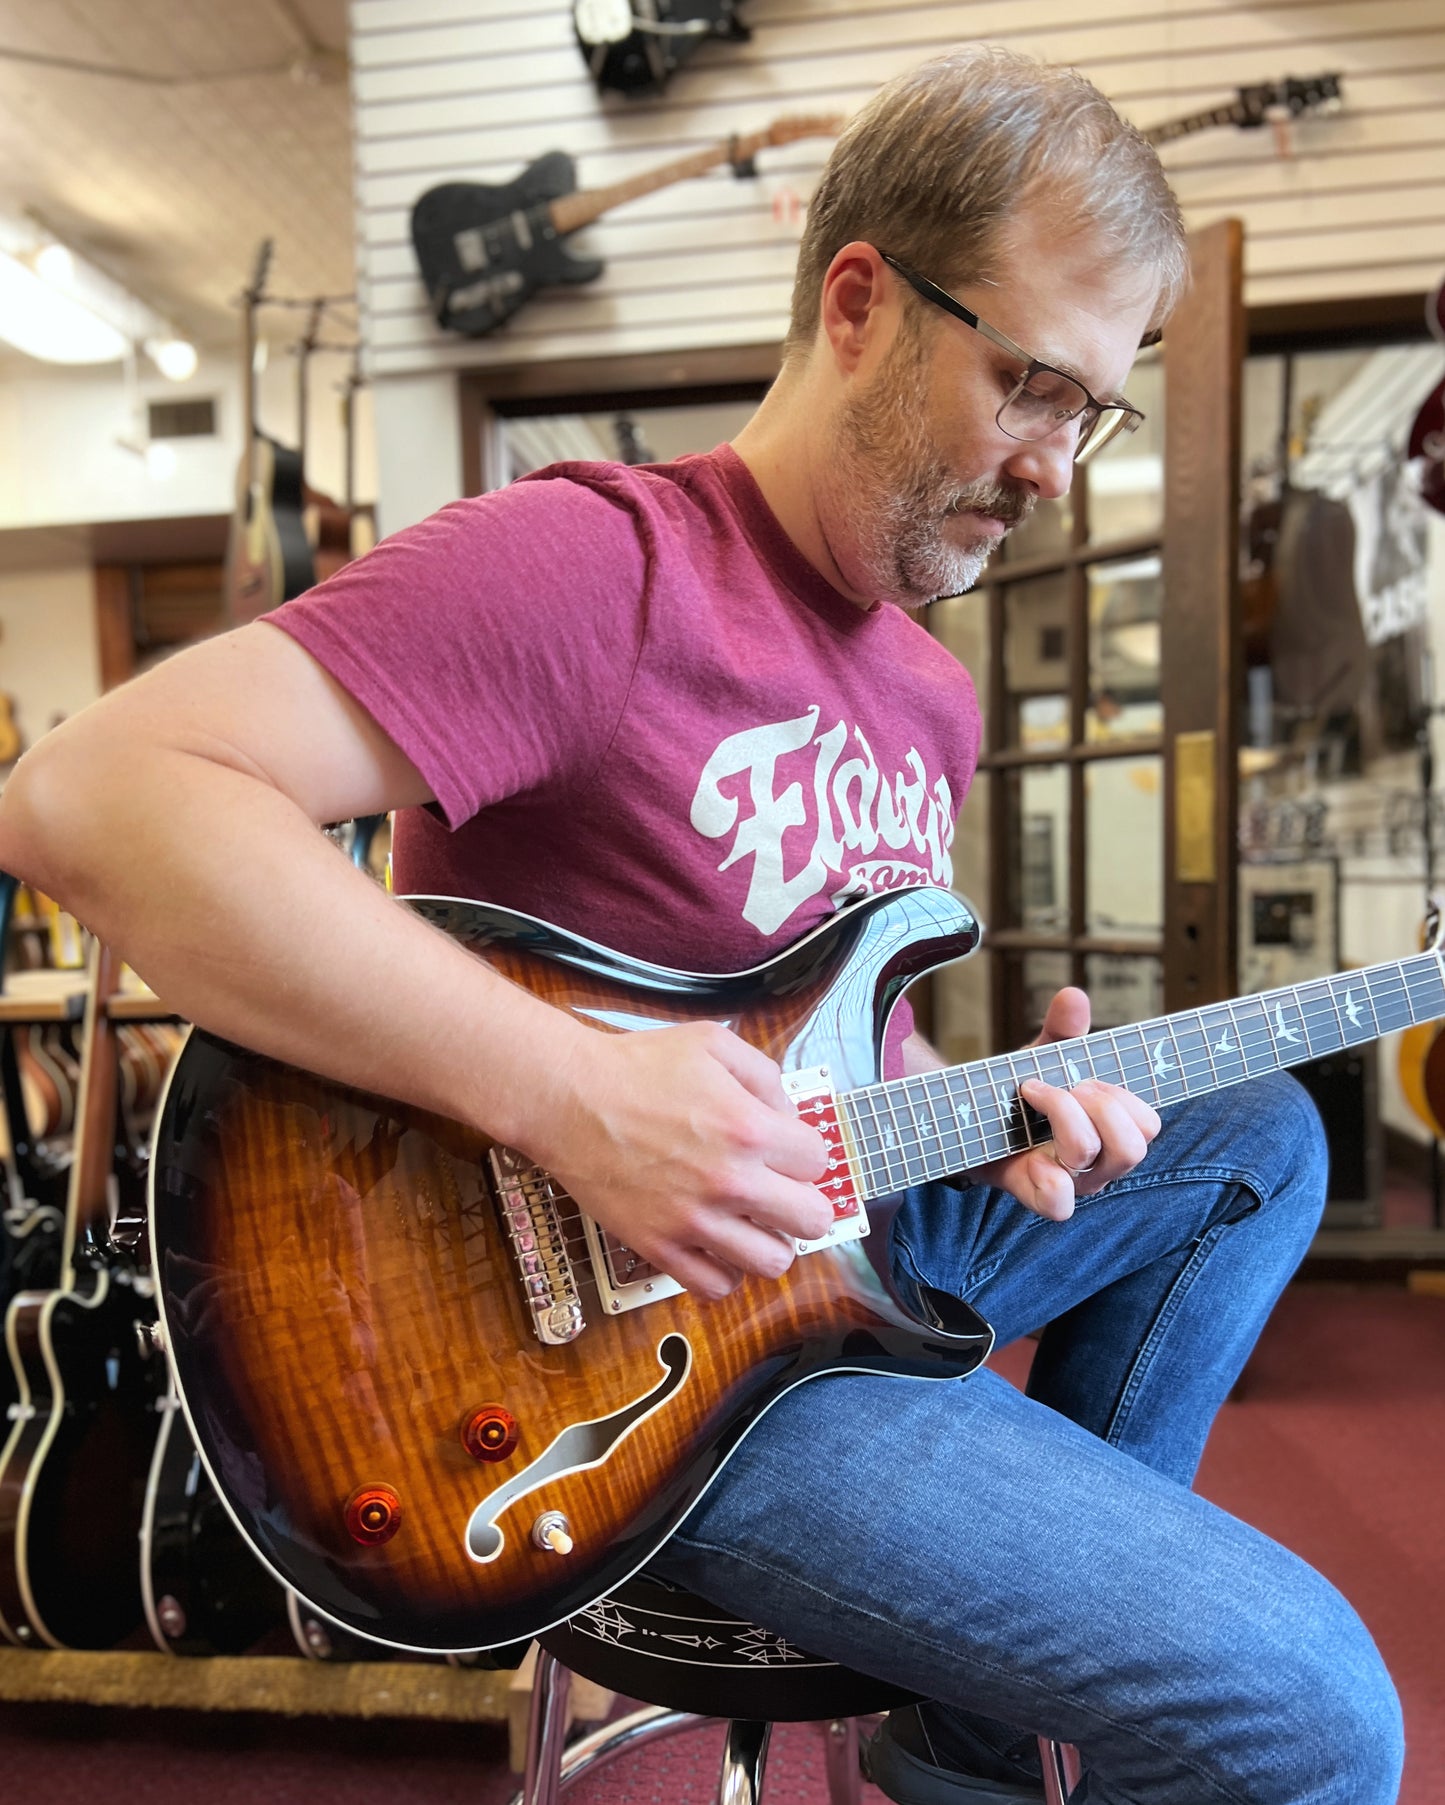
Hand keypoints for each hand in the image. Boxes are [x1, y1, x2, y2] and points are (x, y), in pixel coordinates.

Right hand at [534, 1021, 833, 1299]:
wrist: (568, 1098)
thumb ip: (765, 1076)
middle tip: (779, 1191)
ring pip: (773, 1262)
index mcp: (748, 1128)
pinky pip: (717, 1286)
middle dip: (802, 1202)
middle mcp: (729, 1181)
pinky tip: (715, 1244)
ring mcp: (694, 1221)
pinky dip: (724, 1270)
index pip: (819, 1161)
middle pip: (813, 1220)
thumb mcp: (713, 1043)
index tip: (784, 1150)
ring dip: (769, 1240)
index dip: (803, 1152)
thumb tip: (788, 1118)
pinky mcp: (660, 1247)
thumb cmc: (636, 1067)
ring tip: (749, 1221)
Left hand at [976, 987, 1158, 1220]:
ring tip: (1035, 1093)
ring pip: (1094, 1161)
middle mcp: (1094, 1165)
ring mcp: (1066, 1182)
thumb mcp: (1042, 1056)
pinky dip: (1050, 1178)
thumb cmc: (1016, 1093)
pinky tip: (1030, 1151)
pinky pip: (1058, 1203)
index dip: (1125, 1099)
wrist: (965, 1116)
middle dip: (1101, 1106)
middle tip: (1066, 1085)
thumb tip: (1073, 996)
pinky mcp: (1030, 1192)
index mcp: (1107, 1134)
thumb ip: (1061, 1029)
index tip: (1087, 1077)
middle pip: (1132, 1147)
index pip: (1147, 1126)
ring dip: (1068, 1118)